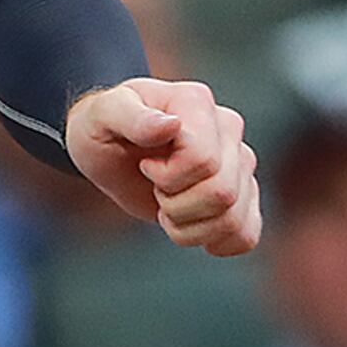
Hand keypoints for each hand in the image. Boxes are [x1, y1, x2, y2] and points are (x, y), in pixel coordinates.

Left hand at [65, 78, 261, 256]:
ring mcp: (240, 161)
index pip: (202, 161)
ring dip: (188, 227)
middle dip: (175, 204)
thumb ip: (131, 116)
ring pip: (233, 218)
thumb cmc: (102, 127)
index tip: (144, 165)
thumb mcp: (101, 116)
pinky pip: (246, 235)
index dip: (167, 177)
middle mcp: (228, 129)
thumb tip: (170, 125)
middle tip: (154, 188)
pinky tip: (189, 228)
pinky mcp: (242, 192)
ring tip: (166, 206)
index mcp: (197, 104)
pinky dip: (215, 242)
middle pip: (222, 193)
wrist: (109, 147)